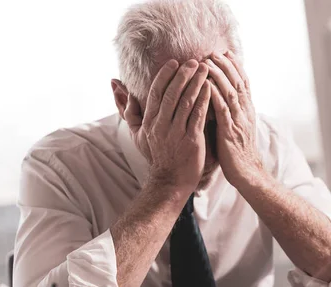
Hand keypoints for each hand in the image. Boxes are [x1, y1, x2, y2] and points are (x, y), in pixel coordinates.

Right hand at [124, 59, 210, 194]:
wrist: (171, 181)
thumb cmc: (157, 156)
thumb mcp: (138, 135)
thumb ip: (130, 113)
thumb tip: (120, 91)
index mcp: (149, 122)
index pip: (156, 92)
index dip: (165, 75)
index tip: (175, 62)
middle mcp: (161, 125)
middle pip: (172, 93)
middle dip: (183, 75)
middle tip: (194, 61)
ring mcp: (176, 133)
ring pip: (186, 102)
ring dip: (196, 83)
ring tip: (205, 70)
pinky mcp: (191, 140)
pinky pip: (198, 116)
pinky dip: (203, 100)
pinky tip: (210, 89)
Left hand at [205, 52, 262, 186]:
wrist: (248, 173)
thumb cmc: (238, 152)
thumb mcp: (238, 128)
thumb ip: (232, 112)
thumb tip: (222, 98)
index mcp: (247, 110)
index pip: (243, 83)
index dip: (235, 66)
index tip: (226, 52)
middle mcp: (245, 112)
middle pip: (238, 82)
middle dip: (226, 65)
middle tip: (214, 52)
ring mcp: (238, 120)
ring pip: (230, 91)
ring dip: (219, 75)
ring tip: (208, 62)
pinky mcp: (229, 130)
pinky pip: (222, 108)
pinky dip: (214, 94)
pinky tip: (205, 84)